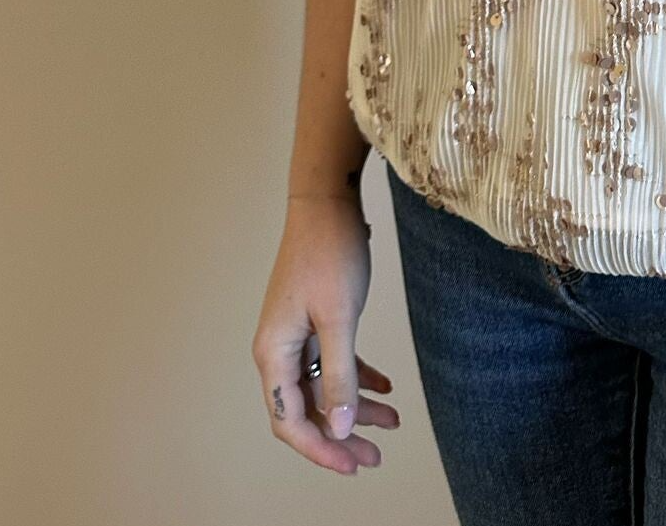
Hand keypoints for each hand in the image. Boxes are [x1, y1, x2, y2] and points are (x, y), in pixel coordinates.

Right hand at [251, 193, 399, 474]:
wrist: (328, 200)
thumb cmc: (329, 252)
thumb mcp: (340, 317)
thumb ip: (340, 375)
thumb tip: (339, 427)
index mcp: (274, 353)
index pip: (290, 421)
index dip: (321, 448)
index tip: (353, 465)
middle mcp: (279, 349)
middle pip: (307, 410)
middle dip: (341, 435)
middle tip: (375, 456)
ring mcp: (296, 334)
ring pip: (324, 387)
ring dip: (354, 408)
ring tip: (391, 422)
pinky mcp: (314, 319)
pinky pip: (333, 361)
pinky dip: (358, 376)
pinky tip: (385, 385)